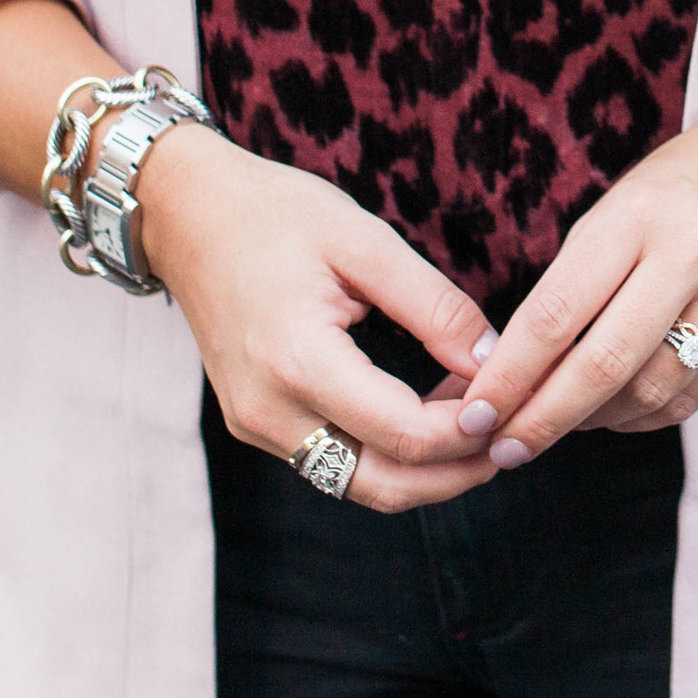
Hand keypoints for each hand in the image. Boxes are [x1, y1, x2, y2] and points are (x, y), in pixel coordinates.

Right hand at [136, 126, 501, 512]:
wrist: (187, 213)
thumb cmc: (273, 214)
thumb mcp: (365, 241)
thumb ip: (434, 306)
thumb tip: (493, 361)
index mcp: (297, 362)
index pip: (404, 433)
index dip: (469, 430)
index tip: (511, 400)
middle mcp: (269, 411)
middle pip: (383, 485)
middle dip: (456, 472)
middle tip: (510, 436)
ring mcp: (256, 424)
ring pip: (358, 484)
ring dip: (424, 470)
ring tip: (478, 425)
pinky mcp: (255, 423)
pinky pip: (332, 463)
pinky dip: (387, 453)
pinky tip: (428, 414)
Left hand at [453, 75, 697, 465]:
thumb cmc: (690, 180)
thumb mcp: (625, 201)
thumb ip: (576, 277)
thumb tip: (509, 361)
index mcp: (637, 215)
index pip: (557, 313)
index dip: (509, 375)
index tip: (472, 413)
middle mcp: (690, 255)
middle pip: (602, 366)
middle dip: (541, 419)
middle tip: (501, 449)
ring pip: (650, 391)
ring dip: (593, 421)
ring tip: (559, 424)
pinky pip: (695, 395)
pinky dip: (645, 417)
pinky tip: (615, 415)